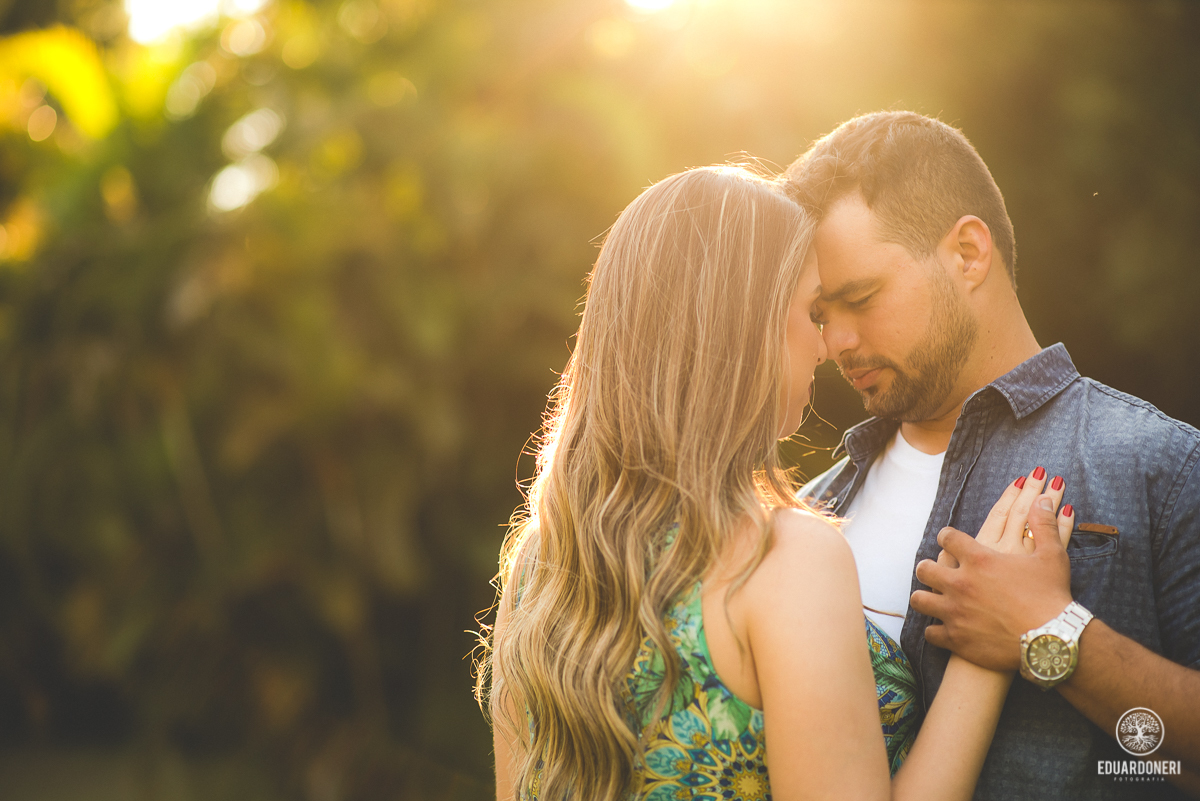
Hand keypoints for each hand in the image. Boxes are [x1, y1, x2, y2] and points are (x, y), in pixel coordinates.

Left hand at [909, 468, 1074, 670]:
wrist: (1052, 640)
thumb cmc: (1052, 596)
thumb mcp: (1052, 555)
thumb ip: (1044, 525)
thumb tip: (1044, 499)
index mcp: (979, 559)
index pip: (947, 538)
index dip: (947, 537)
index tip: (948, 540)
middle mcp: (960, 583)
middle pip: (924, 568)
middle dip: (927, 567)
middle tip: (934, 570)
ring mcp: (954, 612)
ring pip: (920, 599)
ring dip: (925, 597)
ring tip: (932, 597)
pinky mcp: (956, 638)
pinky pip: (931, 632)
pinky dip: (935, 630)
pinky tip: (941, 628)